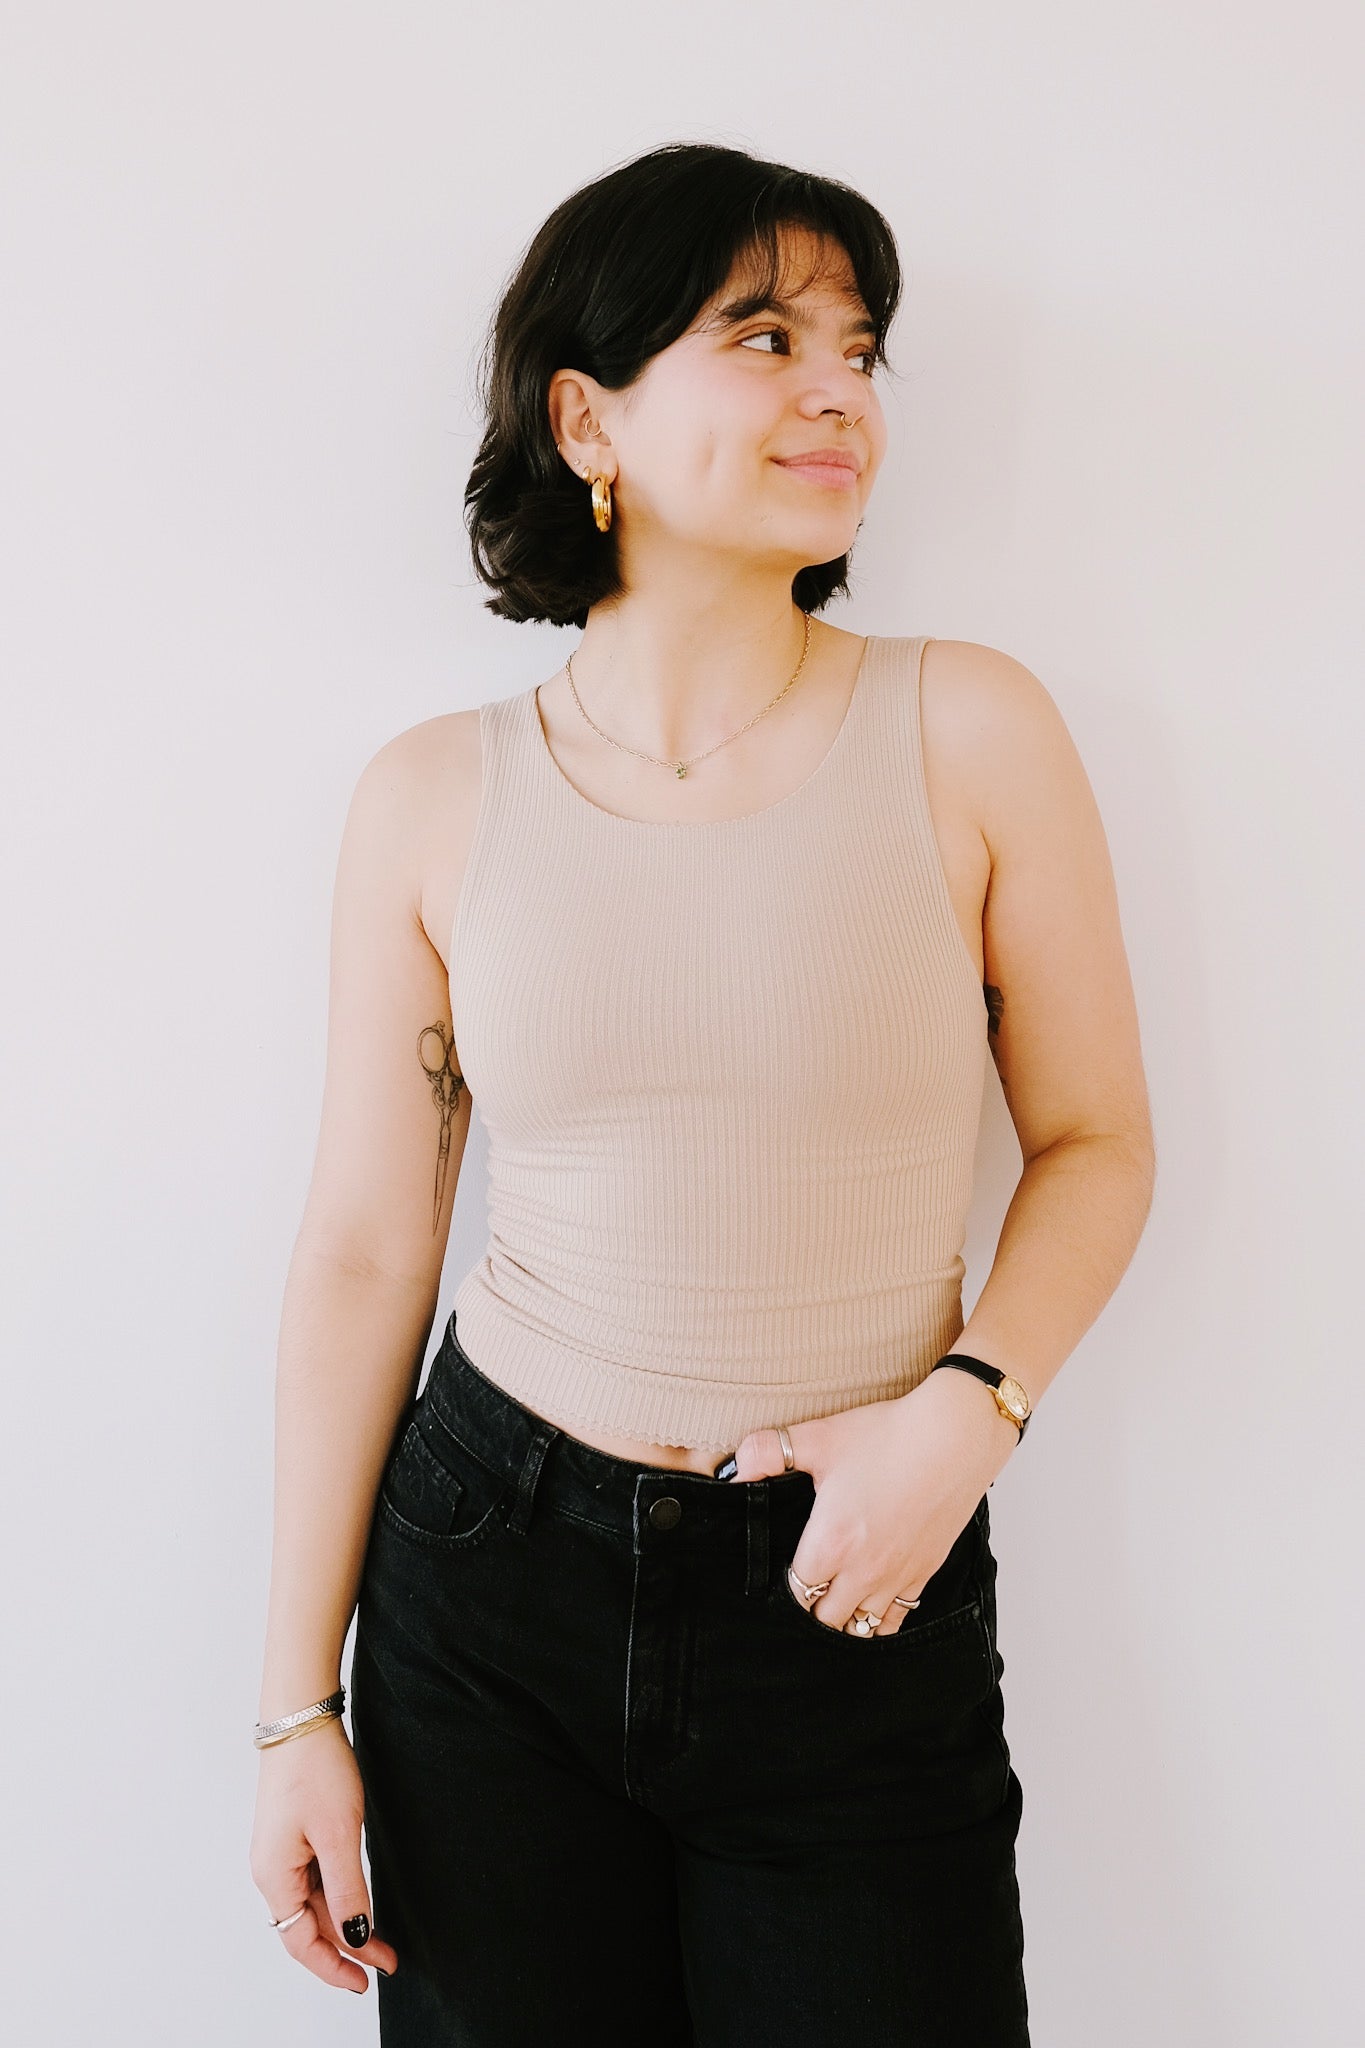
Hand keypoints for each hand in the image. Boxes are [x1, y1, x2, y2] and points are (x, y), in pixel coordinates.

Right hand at [249, 1716, 398, 1991]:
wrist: (301, 1719)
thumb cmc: (314, 1770)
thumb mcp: (338, 1835)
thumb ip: (347, 1890)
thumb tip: (356, 1937)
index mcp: (274, 1876)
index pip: (301, 1942)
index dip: (334, 1967)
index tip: (366, 1982)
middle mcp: (272, 1870)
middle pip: (308, 1926)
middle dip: (348, 1947)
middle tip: (388, 1961)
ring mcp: (282, 1852)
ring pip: (314, 1904)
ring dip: (346, 1922)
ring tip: (382, 1938)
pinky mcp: (295, 1835)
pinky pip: (316, 1880)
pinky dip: (339, 1896)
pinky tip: (360, 1900)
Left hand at [723, 1366, 1018, 1635]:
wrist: (955, 1436)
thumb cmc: (888, 1435)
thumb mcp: (819, 1438)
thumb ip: (768, 1452)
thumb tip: (734, 1470)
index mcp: (831, 1544)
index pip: (795, 1593)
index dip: (784, 1588)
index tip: (781, 1576)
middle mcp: (863, 1571)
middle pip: (825, 1620)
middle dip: (811, 1609)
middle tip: (804, 1588)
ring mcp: (897, 1576)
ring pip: (861, 1626)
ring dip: (843, 1618)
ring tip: (833, 1600)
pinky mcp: (925, 1571)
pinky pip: (897, 1618)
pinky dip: (879, 1619)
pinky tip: (870, 1606)